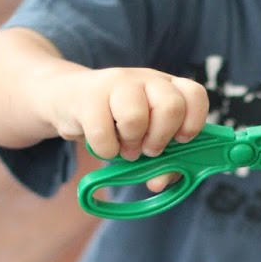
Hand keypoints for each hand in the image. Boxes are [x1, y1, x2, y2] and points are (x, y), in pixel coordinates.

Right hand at [37, 65, 208, 169]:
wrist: (66, 99)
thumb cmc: (115, 123)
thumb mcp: (144, 139)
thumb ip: (162, 164)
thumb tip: (159, 182)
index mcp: (167, 87)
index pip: (195, 94)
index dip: (193, 122)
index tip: (180, 141)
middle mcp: (146, 79)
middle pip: (170, 106)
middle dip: (160, 137)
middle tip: (148, 149)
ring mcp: (117, 83)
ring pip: (135, 117)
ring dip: (130, 144)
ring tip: (124, 146)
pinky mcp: (88, 95)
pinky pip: (102, 132)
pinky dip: (105, 149)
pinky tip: (104, 144)